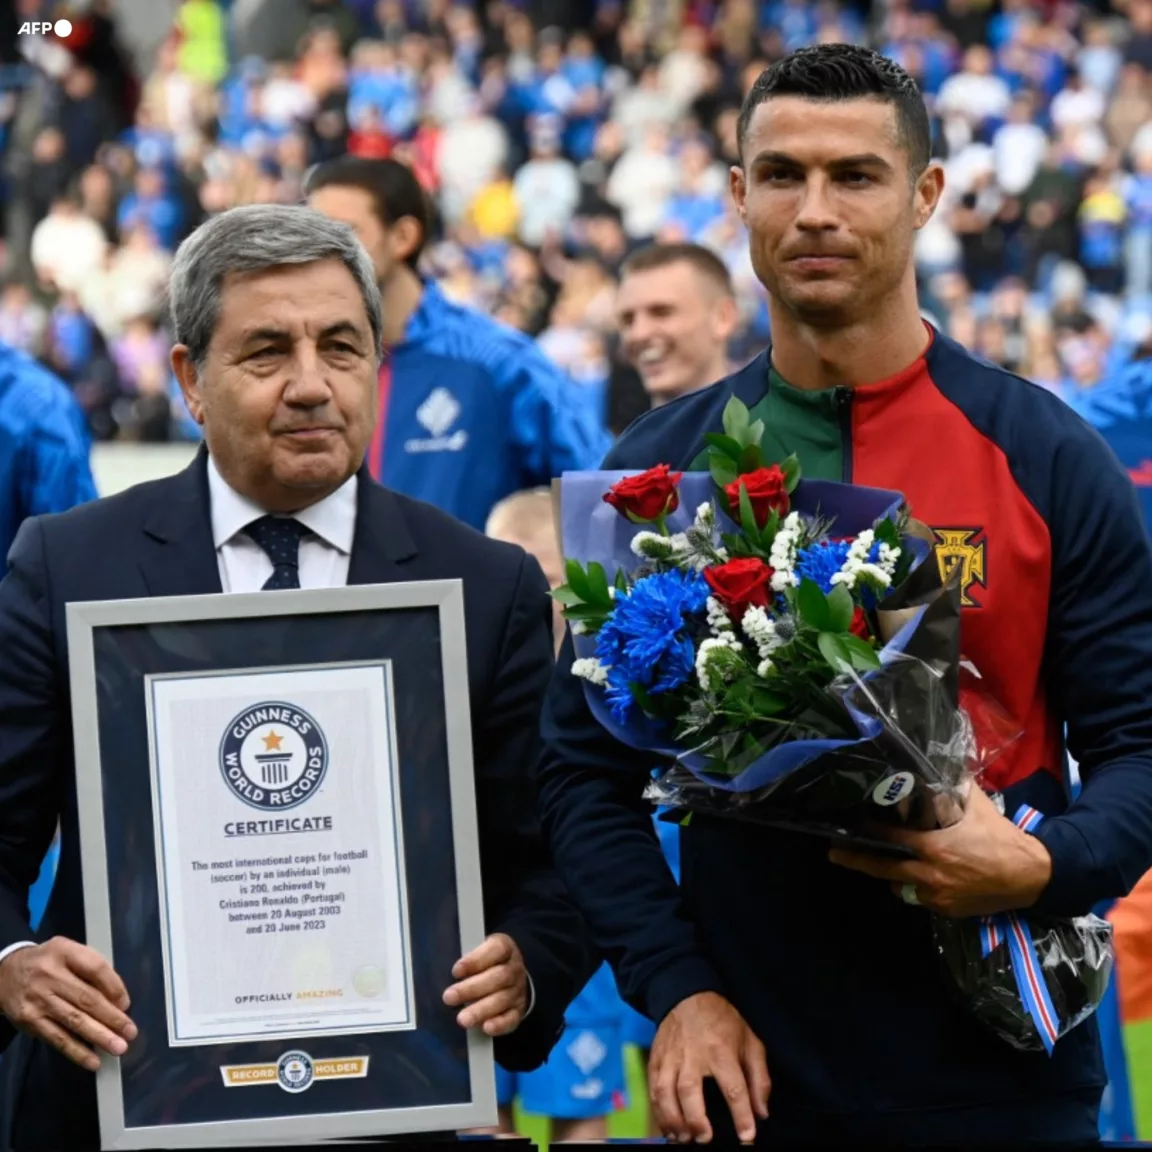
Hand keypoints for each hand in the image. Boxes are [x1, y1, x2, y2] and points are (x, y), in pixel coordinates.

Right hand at [0, 938, 136, 1071]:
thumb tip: (117, 999)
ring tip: (119, 1047)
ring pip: (74, 1021)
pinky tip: (93, 1061)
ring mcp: (38, 1000)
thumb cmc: (48, 963)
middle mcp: (50, 975)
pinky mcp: (29, 1021)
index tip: (126, 1005)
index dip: (115, 987)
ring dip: (99, 1037)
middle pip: (87, 998)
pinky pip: (57, 1038)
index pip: (95, 968)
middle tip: (131, 1032)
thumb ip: (91, 969)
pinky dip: (77, 1052)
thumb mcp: (67, 952)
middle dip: (112, 1018)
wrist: (5, 974)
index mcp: (64, 951)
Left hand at [442, 933, 526, 1035]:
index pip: (496, 949)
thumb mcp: (479, 951)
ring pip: (503, 999)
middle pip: (498, 977)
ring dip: (481, 1010)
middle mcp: (514, 968)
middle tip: (448, 997)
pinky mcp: (518, 1010)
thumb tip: (439, 968)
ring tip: (462, 1019)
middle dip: (471, 988)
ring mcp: (517, 990)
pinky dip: (499, 1024)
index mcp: (505, 948)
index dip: (476, 960)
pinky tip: (485, 1028)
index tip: (455, 971)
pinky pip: (511, 1018)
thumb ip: (466, 958)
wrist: (511, 977)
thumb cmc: (485, 962)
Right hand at [649, 991, 769, 1143]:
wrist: (687, 995)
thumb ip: (759, 1078)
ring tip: (683, 1138)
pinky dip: (657, 1110)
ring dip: (672, 1118)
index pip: (733, 1088)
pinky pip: (652, 1087)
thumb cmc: (722, 1022)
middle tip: (704, 1139)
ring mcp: (671, 1056)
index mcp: (722, 1050)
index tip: (747, 1137)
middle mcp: (693, 1054)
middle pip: (690, 1090)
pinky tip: (666, 1126)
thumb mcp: (750, 1042)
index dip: (741, 1116)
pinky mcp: (656, 1058)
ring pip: (665, 1090)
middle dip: (696, 1120)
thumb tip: (761, 1112)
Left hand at [829, 785, 1052, 917]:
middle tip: (833, 853)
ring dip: (891, 874)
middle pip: (882, 868)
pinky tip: (916, 874)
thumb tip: (933, 766)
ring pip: (900, 886)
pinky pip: (920, 898)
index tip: (851, 825)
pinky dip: (915, 887)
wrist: (1030, 875)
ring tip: (881, 860)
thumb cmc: (1000, 837)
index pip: (890, 838)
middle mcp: (930, 875)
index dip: (869, 831)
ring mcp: (937, 897)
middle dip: (856, 860)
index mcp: (934, 848)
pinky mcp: (947, 911)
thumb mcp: (974, 806)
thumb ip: (950, 789)